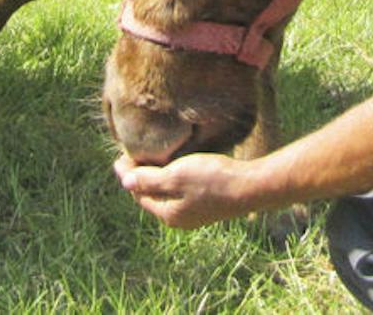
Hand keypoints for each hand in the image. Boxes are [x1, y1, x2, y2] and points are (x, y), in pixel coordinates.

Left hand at [114, 151, 258, 228]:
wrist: (251, 186)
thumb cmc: (213, 179)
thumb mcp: (177, 176)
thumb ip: (149, 180)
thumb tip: (125, 181)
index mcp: (168, 214)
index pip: (139, 193)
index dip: (128, 174)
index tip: (121, 156)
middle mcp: (179, 217)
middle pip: (152, 194)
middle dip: (141, 176)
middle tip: (132, 153)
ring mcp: (194, 212)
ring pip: (168, 192)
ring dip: (157, 176)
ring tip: (151, 156)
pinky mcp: (207, 203)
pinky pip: (181, 191)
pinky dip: (173, 178)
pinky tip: (177, 164)